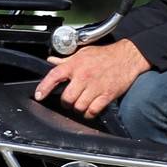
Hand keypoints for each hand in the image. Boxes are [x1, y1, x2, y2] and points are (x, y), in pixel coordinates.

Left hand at [33, 40, 150, 117]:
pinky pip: (93, 111)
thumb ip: (66, 60)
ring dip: (78, 108)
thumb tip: (51, 61)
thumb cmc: (104, 55)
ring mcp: (95, 87)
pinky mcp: (107, 95)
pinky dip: (89, 113)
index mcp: (74, 65)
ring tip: (80, 103)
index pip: (54, 76)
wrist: (127, 56)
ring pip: (78, 106)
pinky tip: (90, 108)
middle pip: (67, 98)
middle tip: (69, 100)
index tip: (39, 96)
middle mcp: (83, 77)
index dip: (44, 87)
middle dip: (66, 102)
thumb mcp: (82, 53)